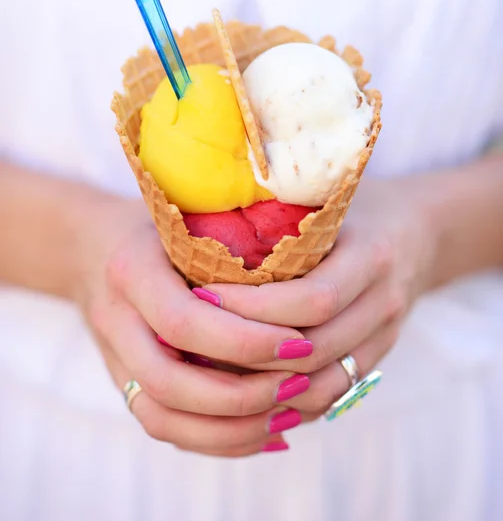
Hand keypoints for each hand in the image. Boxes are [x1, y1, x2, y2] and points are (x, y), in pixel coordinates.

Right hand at [75, 197, 314, 456]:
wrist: (91, 248)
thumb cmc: (157, 230)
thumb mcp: (189, 222)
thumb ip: (229, 252)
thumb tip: (307, 294)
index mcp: (131, 271)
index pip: (183, 322)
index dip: (244, 341)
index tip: (299, 343)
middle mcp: (114, 320)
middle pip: (168, 383)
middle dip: (241, 396)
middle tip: (299, 384)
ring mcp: (112, 357)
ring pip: (161, 418)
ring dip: (231, 430)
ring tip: (288, 416)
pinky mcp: (121, 381)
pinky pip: (162, 426)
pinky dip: (216, 439)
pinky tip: (265, 432)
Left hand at [203, 177, 437, 419]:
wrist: (419, 232)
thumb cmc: (361, 207)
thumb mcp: (330, 199)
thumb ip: (285, 212)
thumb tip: (205, 225)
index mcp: (373, 256)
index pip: (313, 299)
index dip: (255, 307)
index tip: (205, 297)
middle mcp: (385, 303)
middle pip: (316, 349)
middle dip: (251, 353)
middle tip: (198, 342)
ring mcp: (385, 336)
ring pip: (325, 383)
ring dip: (268, 388)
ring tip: (216, 375)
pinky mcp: (378, 357)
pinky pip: (335, 394)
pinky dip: (292, 401)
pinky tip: (252, 395)